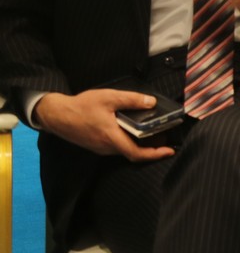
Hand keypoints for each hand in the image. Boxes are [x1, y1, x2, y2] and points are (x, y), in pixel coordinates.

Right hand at [34, 90, 174, 161]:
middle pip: (133, 153)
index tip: (169, 151)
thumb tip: (152, 102)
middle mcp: (107, 147)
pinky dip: (129, 141)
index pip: (136, 153)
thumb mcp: (109, 98)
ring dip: (140, 145)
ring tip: (154, 132)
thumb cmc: (81, 106)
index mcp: (111, 137)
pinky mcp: (96, 145)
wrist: (57, 115)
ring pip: (125, 150)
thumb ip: (132, 100)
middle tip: (165, 137)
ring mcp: (101, 148)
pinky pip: (117, 147)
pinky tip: (134, 130)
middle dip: (151, 148)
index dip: (154, 154)